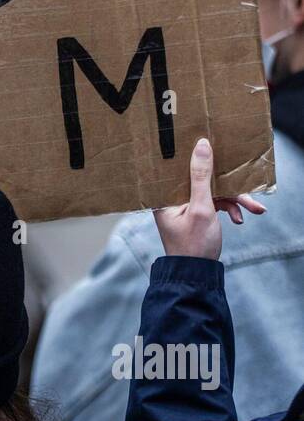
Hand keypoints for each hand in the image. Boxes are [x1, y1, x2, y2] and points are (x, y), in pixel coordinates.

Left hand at [153, 138, 265, 260]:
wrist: (196, 275)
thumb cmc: (193, 245)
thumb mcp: (201, 208)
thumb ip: (201, 177)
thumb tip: (202, 145)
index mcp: (164, 195)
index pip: (180, 167)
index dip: (197, 157)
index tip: (215, 148)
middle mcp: (172, 198)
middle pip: (202, 180)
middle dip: (228, 187)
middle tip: (248, 192)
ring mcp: (186, 206)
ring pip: (213, 192)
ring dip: (234, 200)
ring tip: (255, 208)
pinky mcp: (197, 213)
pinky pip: (215, 203)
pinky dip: (229, 209)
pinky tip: (240, 219)